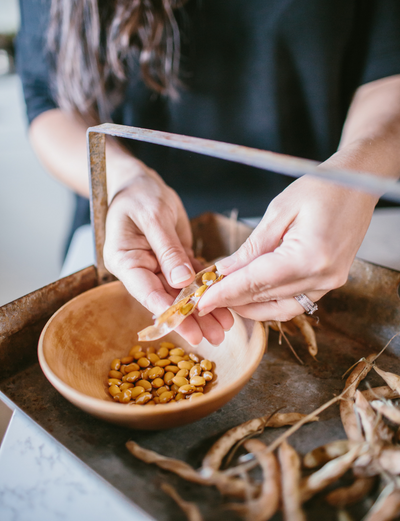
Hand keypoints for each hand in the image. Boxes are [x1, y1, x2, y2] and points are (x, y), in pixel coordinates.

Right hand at [103, 168, 232, 344]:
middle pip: (165, 298)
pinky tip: (223, 304)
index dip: (166, 310)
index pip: (144, 290)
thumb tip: (181, 281)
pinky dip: (205, 291)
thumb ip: (167, 249)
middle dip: (188, 319)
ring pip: (180, 294)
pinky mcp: (173, 261)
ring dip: (201, 310)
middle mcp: (139, 268)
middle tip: (210, 337)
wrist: (140, 183)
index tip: (186, 327)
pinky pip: (190, 280)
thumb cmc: (139, 194)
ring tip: (223, 327)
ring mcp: (156, 267)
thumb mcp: (154, 217)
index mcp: (124, 260)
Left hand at [197, 174, 376, 320]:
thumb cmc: (320, 187)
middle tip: (205, 299)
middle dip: (232, 300)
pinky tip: (252, 295)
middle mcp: (322, 277)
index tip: (200, 302)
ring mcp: (330, 283)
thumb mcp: (279, 211)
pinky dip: (271, 302)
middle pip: (266, 298)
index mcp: (309, 257)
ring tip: (225, 298)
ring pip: (281, 309)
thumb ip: (252, 247)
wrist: (358, 183)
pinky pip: (296, 302)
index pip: (255, 283)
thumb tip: (225, 272)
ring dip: (251, 306)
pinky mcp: (331, 281)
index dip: (225, 294)